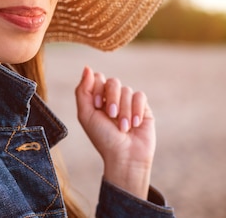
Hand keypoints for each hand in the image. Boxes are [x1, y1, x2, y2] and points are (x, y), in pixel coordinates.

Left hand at [75, 66, 155, 198]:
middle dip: (112, 99)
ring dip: (124, 110)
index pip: (98, 78)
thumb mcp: (86, 115)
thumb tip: (87, 67)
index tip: (98, 106)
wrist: (125, 156)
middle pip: (113, 81)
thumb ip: (83, 91)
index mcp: (97, 99)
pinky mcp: (142, 107)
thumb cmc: (103, 138)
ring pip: (127, 90)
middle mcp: (112, 98)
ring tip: (123, 127)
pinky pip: (140, 95)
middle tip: (111, 116)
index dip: (98, 89)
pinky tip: (134, 124)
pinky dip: (136, 109)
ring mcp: (128, 102)